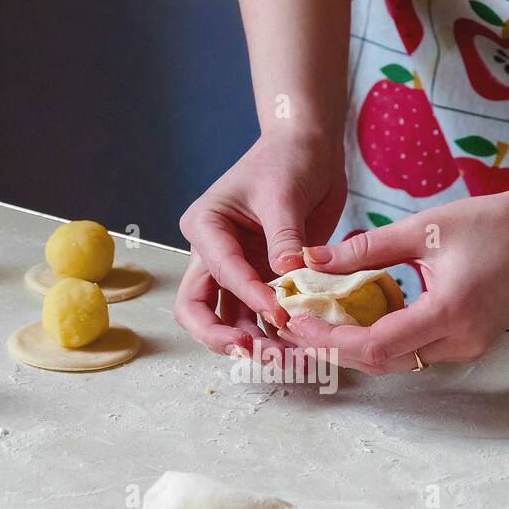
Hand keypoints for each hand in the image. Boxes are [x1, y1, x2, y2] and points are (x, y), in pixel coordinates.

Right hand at [175, 130, 346, 355]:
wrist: (310, 148)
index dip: (250, 297)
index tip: (281, 314)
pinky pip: (259, 316)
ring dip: (253, 343)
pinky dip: (274, 333)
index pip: (221, 272)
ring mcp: (237, 269)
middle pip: (199, 310)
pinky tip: (297, 348)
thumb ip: (283, 237)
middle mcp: (213, 253)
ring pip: (229, 319)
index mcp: (206, 227)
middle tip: (255, 354)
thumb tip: (286, 276)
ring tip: (285, 360)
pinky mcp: (262, 279)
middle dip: (223, 337)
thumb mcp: (284, 193)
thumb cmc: (289, 158)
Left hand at [283, 186, 508, 372]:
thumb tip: (311, 260)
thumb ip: (365, 248)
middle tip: (296, 327)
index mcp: (450, 311)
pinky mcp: (469, 345)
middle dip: (334, 348)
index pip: (375, 345)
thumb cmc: (491, 223)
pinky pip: (414, 352)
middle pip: (382, 362)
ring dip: (355, 347)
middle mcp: (460, 341)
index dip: (331, 339)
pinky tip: (355, 319)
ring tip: (317, 324)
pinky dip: (381, 341)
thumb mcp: (424, 228)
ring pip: (397, 362)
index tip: (298, 321)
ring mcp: (468, 348)